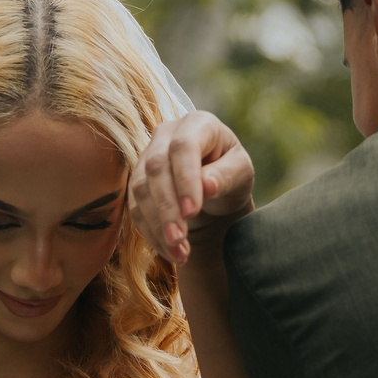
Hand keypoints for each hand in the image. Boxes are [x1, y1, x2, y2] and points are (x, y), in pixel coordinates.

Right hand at [132, 110, 255, 266]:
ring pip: (140, 190)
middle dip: (167, 207)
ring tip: (180, 253)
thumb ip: (226, 175)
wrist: (216, 195)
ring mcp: (146, 157)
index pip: (183, 147)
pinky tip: (170, 252)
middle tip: (180, 239)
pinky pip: (135, 209)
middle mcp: (166, 135)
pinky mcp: (137, 183)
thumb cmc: (231, 178)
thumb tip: (208, 186)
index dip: (185, 179)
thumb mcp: (241, 174)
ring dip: (157, 225)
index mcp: (197, 124)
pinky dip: (152, 233)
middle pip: (156, 168)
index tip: (192, 211)